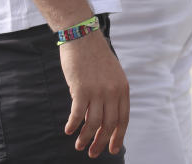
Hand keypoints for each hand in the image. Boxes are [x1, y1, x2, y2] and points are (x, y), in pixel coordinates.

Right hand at [61, 31, 128, 156]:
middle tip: (93, 153)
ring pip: (93, 123)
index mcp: (123, 88)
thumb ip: (112, 93)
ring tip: (79, 146)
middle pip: (109, 124)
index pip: (123, 118)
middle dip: (101, 142)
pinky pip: (78, 114)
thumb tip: (106, 115)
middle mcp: (113, 91)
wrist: (83, 38)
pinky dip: (73, 125)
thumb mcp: (112, 75)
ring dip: (86, 138)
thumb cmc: (96, 58)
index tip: (112, 149)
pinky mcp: (81, 89)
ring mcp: (98, 91)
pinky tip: (68, 130)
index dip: (118, 136)